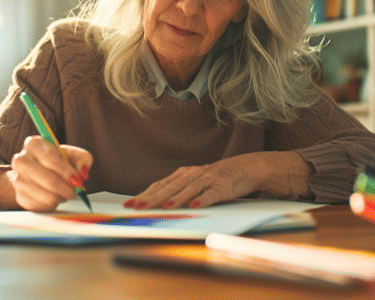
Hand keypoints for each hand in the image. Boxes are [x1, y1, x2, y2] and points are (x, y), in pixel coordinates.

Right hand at [9, 135, 92, 211]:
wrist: (38, 173)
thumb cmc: (57, 161)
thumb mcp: (72, 154)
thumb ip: (82, 159)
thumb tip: (82, 173)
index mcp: (33, 144)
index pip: (50, 157)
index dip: (66, 170)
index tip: (77, 179)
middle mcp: (21, 160)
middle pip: (48, 179)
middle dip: (66, 188)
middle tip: (75, 191)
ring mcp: (18, 179)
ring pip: (46, 195)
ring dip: (61, 197)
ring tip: (64, 193)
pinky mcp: (20, 196)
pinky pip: (41, 206)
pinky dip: (53, 204)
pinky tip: (54, 197)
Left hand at [123, 154, 260, 209]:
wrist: (245, 167)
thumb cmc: (216, 178)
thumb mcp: (195, 182)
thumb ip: (177, 191)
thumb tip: (155, 205)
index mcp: (183, 174)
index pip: (160, 184)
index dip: (144, 194)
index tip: (129, 204)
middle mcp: (193, 175)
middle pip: (170, 187)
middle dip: (153, 197)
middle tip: (138, 207)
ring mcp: (208, 179)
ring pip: (189, 190)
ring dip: (176, 198)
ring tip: (164, 207)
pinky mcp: (223, 186)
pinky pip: (212, 194)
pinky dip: (203, 199)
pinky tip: (195, 206)